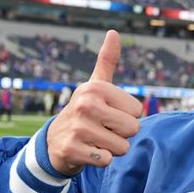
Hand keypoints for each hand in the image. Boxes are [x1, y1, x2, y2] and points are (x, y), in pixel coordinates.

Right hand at [46, 30, 142, 175]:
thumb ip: (107, 60)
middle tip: (102, 129)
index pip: (138, 111)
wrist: (55, 141)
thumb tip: (114, 32)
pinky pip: (107, 160)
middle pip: (133, 129)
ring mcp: (78, 127)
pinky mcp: (72, 149)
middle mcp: (86, 104)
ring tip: (95, 140)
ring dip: (112, 148)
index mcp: (96, 88)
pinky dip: (101, 160)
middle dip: (121, 134)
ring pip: (122, 147)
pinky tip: (88, 151)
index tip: (108, 114)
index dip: (126, 116)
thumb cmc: (84, 111)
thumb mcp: (95, 85)